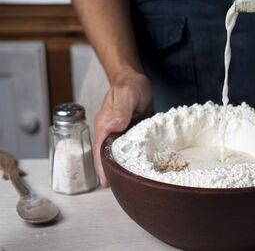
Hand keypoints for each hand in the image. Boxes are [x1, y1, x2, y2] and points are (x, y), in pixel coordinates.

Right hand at [93, 70, 152, 186]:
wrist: (136, 79)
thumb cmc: (130, 85)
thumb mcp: (127, 94)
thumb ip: (120, 110)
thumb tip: (113, 126)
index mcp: (105, 124)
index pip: (99, 150)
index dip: (102, 167)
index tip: (105, 182)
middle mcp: (110, 131)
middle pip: (106, 156)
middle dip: (111, 172)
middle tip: (120, 189)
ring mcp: (120, 133)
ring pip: (118, 154)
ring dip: (122, 167)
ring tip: (129, 184)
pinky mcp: (132, 133)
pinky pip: (130, 149)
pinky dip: (133, 159)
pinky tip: (141, 168)